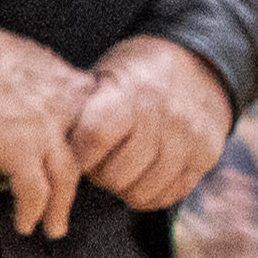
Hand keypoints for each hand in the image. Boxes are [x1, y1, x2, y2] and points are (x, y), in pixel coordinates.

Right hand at [0, 21, 93, 237]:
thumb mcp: (24, 55)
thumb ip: (42, 81)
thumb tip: (35, 99)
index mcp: (68, 82)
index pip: (93, 121)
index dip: (83, 145)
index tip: (73, 159)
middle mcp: (66, 109)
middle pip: (84, 154)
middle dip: (75, 181)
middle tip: (67, 198)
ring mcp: (45, 133)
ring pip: (66, 179)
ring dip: (60, 208)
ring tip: (55, 226)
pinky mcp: (18, 153)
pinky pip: (34, 193)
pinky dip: (32, 213)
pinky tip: (26, 224)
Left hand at [74, 36, 234, 216]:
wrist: (195, 62)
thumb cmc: (132, 76)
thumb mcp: (102, 79)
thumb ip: (80, 113)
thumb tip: (49, 151)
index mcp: (129, 94)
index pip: (93, 138)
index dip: (77, 157)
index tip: (72, 156)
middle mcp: (163, 116)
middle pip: (116, 175)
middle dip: (99, 176)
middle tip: (98, 165)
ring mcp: (189, 138)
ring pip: (142, 191)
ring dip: (123, 189)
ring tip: (120, 169)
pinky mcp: (207, 155)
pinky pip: (170, 195)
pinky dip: (149, 194)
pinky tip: (142, 177)